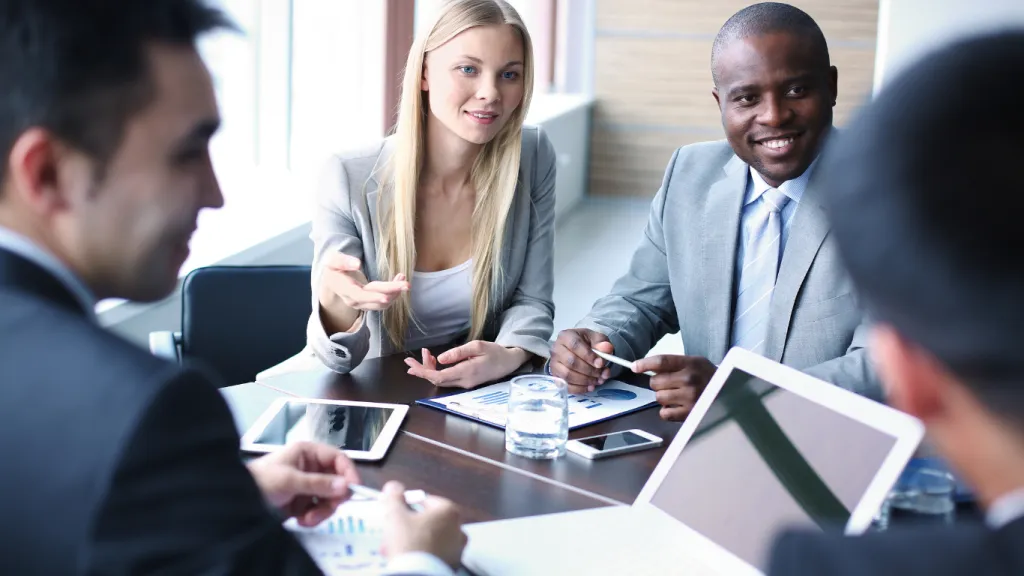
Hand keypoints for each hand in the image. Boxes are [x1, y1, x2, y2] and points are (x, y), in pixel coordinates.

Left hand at [246, 441, 360, 526]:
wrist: (237, 502)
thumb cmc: (260, 481)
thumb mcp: (289, 480)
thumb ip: (318, 484)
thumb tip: (346, 487)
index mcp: (308, 453)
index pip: (338, 459)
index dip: (348, 473)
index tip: (353, 490)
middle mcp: (312, 468)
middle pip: (337, 482)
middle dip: (332, 499)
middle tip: (326, 510)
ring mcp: (308, 486)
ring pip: (330, 499)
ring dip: (322, 511)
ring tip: (306, 519)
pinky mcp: (303, 503)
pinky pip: (319, 510)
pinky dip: (313, 518)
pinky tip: (301, 520)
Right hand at [319, 252, 409, 311]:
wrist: (332, 279)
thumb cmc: (333, 267)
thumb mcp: (333, 260)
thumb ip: (343, 261)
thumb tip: (357, 263)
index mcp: (344, 288)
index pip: (359, 296)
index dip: (373, 297)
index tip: (386, 296)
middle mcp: (353, 300)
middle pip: (374, 300)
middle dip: (392, 293)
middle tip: (407, 285)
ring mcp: (361, 303)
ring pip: (381, 304)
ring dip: (395, 293)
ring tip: (404, 279)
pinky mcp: (369, 303)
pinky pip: (383, 302)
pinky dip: (393, 293)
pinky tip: (399, 281)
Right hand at [380, 481, 466, 569]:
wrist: (418, 573)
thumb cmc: (410, 542)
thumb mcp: (396, 515)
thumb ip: (394, 497)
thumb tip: (394, 486)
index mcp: (448, 511)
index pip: (426, 500)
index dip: (408, 504)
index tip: (398, 510)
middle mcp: (458, 527)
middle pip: (429, 521)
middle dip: (409, 526)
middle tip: (395, 531)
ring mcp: (457, 547)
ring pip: (432, 538)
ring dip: (415, 540)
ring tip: (398, 547)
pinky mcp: (453, 563)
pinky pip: (436, 553)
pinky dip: (423, 553)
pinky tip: (409, 557)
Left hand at [404, 342, 529, 387]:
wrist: (509, 362)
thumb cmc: (495, 352)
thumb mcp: (477, 346)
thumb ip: (458, 353)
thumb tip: (440, 359)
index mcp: (467, 372)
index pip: (439, 376)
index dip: (423, 373)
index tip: (411, 367)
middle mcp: (464, 381)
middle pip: (437, 379)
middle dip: (422, 370)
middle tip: (409, 360)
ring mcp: (465, 384)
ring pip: (441, 379)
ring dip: (429, 368)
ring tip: (424, 354)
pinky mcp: (466, 382)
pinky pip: (448, 378)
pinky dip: (438, 370)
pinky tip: (434, 360)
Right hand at [549, 329, 613, 393]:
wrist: (579, 349)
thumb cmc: (587, 343)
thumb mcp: (596, 338)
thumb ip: (602, 342)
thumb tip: (606, 349)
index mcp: (566, 336)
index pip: (575, 345)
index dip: (589, 356)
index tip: (600, 364)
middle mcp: (556, 349)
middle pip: (571, 362)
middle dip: (589, 370)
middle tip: (601, 374)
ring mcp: (554, 364)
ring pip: (568, 375)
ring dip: (585, 380)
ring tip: (598, 380)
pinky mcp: (555, 377)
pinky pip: (565, 386)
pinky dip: (579, 389)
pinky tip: (590, 387)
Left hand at [632, 355, 716, 421]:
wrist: (729, 393)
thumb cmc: (708, 377)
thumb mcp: (695, 362)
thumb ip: (673, 363)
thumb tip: (646, 367)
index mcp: (690, 363)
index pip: (661, 361)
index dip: (644, 364)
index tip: (635, 366)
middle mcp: (689, 379)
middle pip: (655, 382)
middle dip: (658, 383)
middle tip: (670, 384)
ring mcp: (689, 397)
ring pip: (659, 397)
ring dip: (663, 396)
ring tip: (676, 395)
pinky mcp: (689, 413)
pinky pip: (664, 413)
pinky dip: (667, 411)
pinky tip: (677, 406)